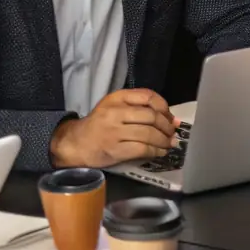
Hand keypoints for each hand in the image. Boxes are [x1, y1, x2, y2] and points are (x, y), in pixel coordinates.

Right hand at [50, 89, 179, 167]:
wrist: (76, 143)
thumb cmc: (100, 124)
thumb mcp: (115, 106)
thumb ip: (140, 107)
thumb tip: (173, 119)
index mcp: (117, 97)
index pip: (148, 96)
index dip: (164, 107)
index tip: (170, 117)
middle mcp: (115, 112)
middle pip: (151, 116)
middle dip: (167, 126)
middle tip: (172, 133)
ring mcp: (114, 131)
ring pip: (149, 133)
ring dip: (164, 140)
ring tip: (169, 144)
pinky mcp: (115, 149)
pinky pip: (142, 149)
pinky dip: (155, 151)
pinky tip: (160, 152)